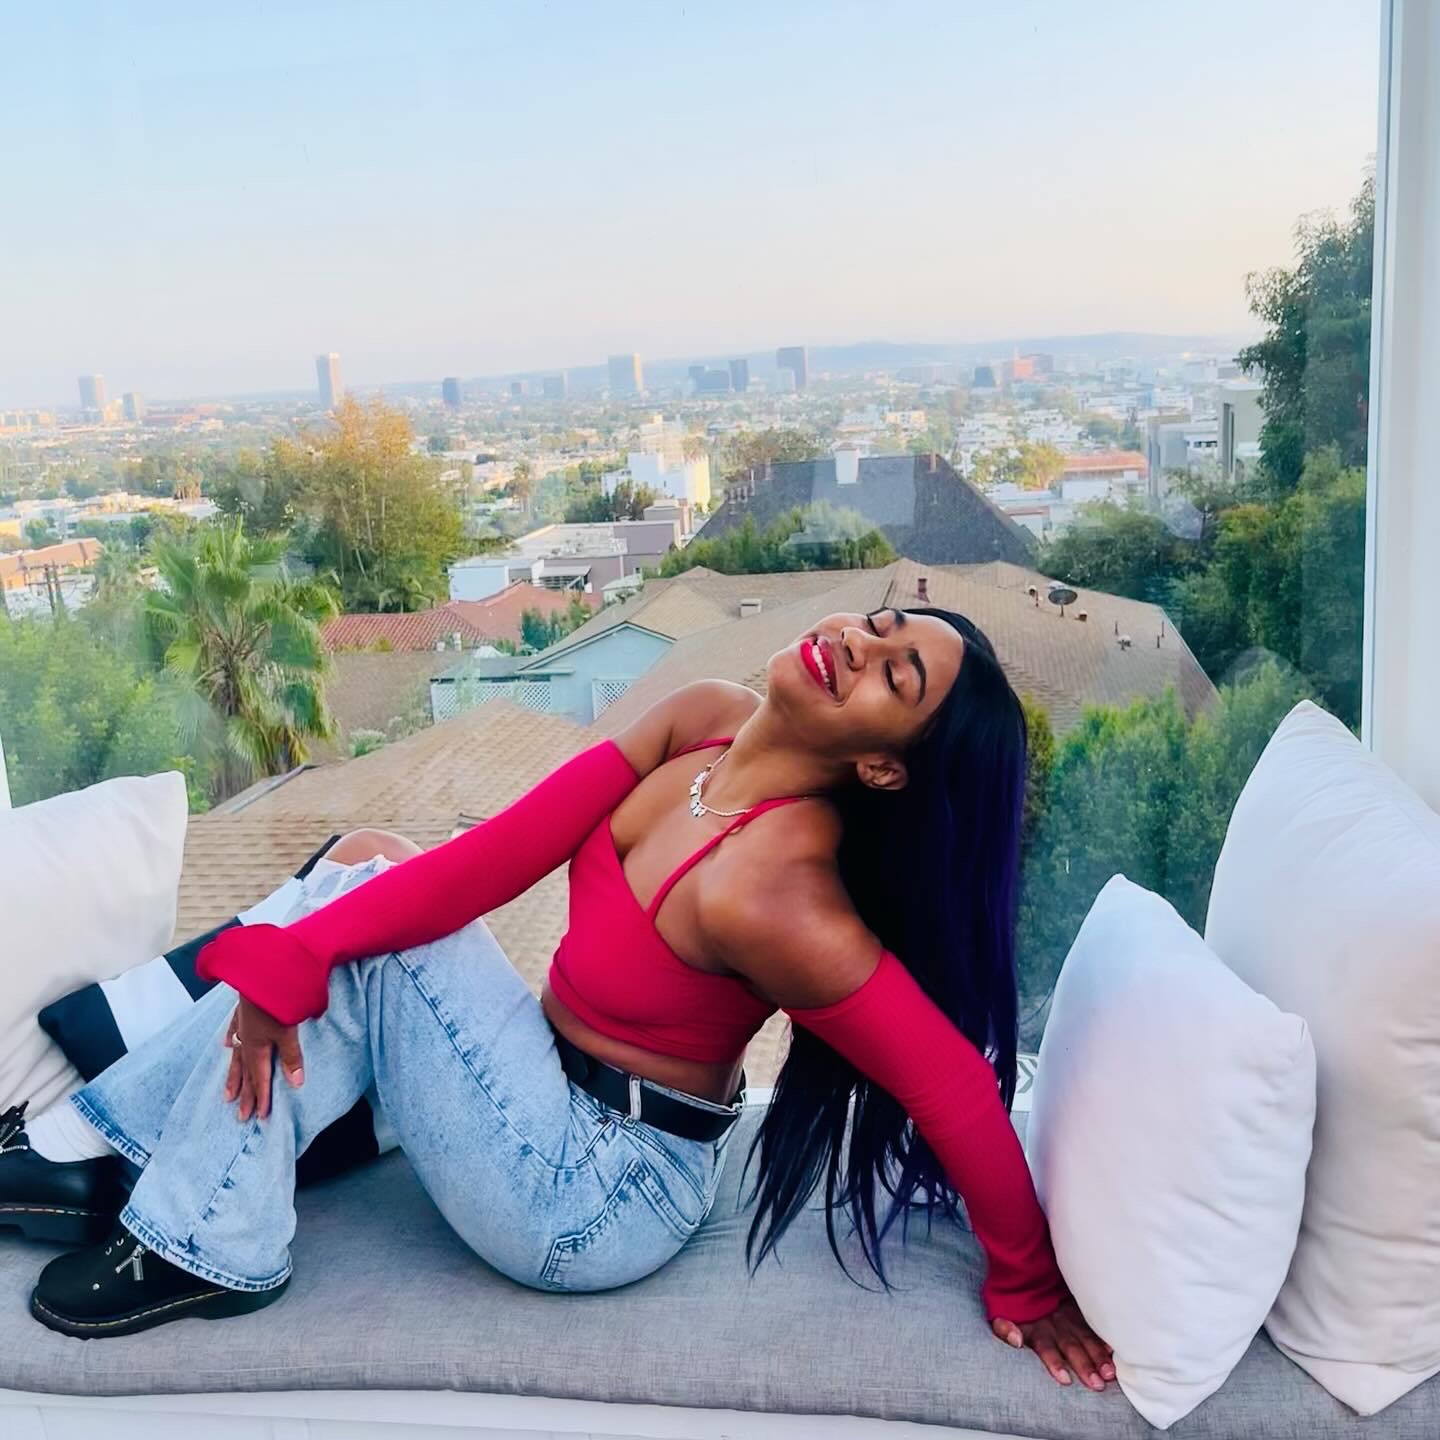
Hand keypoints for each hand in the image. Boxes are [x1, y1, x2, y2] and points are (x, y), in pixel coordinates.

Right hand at [221, 997, 304, 1121]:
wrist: (262, 970)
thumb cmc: (276, 1000)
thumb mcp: (288, 1030)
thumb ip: (292, 1056)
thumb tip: (296, 1084)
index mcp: (258, 1046)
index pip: (260, 1078)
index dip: (262, 1097)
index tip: (261, 1117)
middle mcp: (246, 1039)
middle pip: (245, 1072)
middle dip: (246, 1095)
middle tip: (242, 1117)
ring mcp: (242, 1024)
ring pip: (236, 1055)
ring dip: (234, 1076)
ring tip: (228, 1094)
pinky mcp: (242, 1009)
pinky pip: (233, 1028)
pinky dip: (230, 1037)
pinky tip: (226, 1044)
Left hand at [992, 1297, 1114, 1390]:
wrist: (1027, 1272)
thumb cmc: (1016, 1305)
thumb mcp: (1002, 1314)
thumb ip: (1003, 1328)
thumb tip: (1015, 1339)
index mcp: (1036, 1328)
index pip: (1045, 1347)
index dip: (1054, 1362)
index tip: (1065, 1380)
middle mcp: (1055, 1324)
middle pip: (1070, 1346)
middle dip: (1083, 1365)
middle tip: (1096, 1384)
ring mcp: (1069, 1316)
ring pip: (1086, 1337)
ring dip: (1098, 1356)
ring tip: (1109, 1374)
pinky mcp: (1080, 1309)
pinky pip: (1094, 1323)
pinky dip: (1104, 1336)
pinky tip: (1114, 1349)